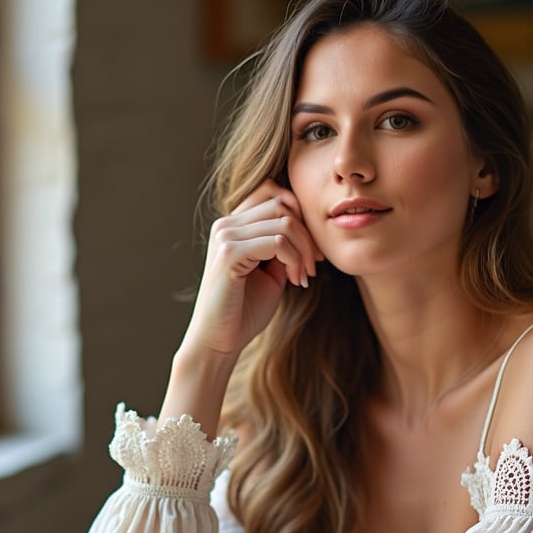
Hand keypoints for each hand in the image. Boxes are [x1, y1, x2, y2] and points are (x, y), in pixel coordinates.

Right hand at [182, 179, 320, 358]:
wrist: (220, 340)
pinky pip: (278, 242)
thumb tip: (306, 226)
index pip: (272, 192)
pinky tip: (295, 281)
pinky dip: (295, 260)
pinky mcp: (229, 253)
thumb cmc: (245, 310)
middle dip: (307, 235)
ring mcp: (225, 236)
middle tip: (313, 266)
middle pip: (283, 205)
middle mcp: (226, 225)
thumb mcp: (270, 271)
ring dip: (304, 251)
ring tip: (303, 276)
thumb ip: (282, 245)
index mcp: (233, 225)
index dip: (300, 216)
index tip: (311, 251)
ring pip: (285, 222)